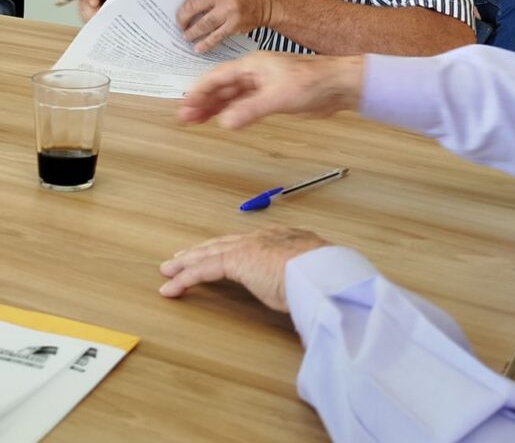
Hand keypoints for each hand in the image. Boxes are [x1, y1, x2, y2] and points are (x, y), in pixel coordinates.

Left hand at [159, 227, 329, 311]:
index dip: (231, 247)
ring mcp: (249, 247)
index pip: (250, 242)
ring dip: (187, 263)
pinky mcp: (235, 261)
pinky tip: (171, 288)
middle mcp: (264, 237)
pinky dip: (184, 279)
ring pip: (209, 253)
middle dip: (203, 250)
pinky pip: (202, 270)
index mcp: (284, 238)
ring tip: (169, 270)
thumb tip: (309, 296)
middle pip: (224, 243)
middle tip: (184, 256)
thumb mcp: (313, 277)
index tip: (221, 251)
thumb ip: (304, 282)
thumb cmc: (324, 276)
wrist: (320, 269)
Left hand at [177, 0, 274, 52]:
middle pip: (193, 7)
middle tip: (179, 24)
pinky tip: (198, 48)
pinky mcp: (235, 24)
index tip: (177, 8)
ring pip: (203, 24)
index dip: (183, 0)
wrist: (271, 1)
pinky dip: (206, 43)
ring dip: (191, 32)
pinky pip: (216, 36)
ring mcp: (229, 10)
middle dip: (182, 18)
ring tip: (186, 37)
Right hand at [178, 51, 364, 128]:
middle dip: (202, 102)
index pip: (217, 77)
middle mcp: (255, 74)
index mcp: (252, 65)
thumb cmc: (314, 81)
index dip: (199, 91)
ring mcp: (264, 85)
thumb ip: (250, 110)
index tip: (185, 105)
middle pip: (221, 87)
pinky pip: (246, 104)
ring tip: (197, 120)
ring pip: (232, 97)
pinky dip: (233, 112)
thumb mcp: (278, 97)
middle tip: (185, 117)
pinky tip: (224, 120)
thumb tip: (226, 122)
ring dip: (215, 108)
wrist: (339, 85)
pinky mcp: (274, 97)